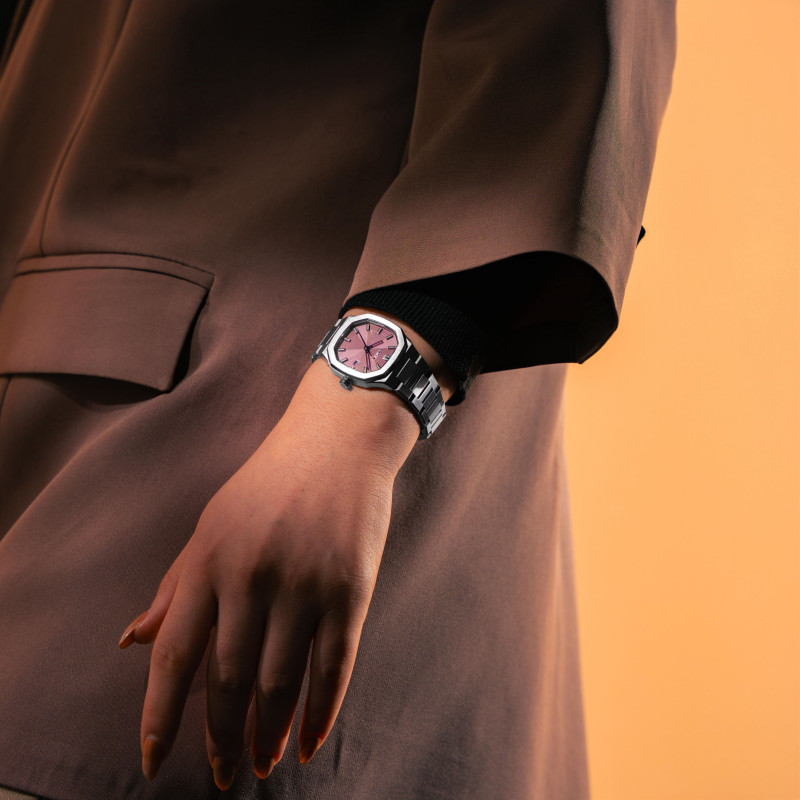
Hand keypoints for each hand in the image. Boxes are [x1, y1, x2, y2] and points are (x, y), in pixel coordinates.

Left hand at [118, 357, 421, 789]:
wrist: (338, 439)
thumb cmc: (269, 484)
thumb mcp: (211, 525)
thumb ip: (175, 586)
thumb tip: (131, 644)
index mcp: (209, 562)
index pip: (175, 656)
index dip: (160, 716)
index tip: (155, 762)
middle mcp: (253, 578)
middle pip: (229, 680)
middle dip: (221, 737)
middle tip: (223, 776)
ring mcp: (305, 584)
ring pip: (281, 682)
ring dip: (268, 734)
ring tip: (260, 765)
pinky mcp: (351, 588)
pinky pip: (335, 666)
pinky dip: (322, 713)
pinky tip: (310, 742)